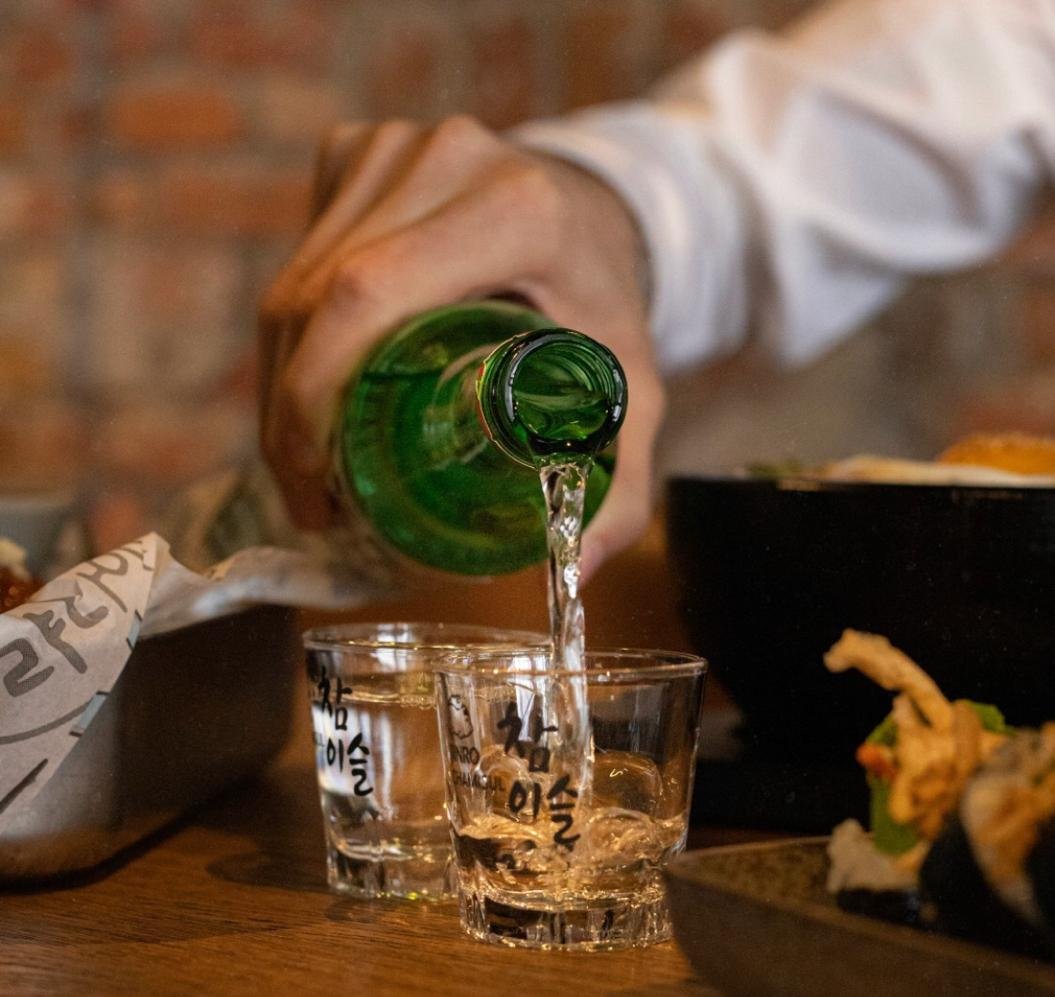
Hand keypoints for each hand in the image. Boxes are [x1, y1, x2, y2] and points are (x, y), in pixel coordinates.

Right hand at [259, 115, 662, 580]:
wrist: (592, 219)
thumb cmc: (605, 309)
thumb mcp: (632, 395)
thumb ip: (625, 490)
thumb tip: (574, 571)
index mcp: (514, 209)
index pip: (366, 297)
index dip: (313, 401)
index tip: (320, 491)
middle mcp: (447, 158)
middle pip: (315, 293)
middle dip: (289, 413)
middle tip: (309, 498)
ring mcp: (395, 145)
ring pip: (292, 278)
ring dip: (280, 381)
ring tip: (303, 464)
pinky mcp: (358, 150)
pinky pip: (297, 255)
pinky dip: (291, 336)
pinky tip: (311, 392)